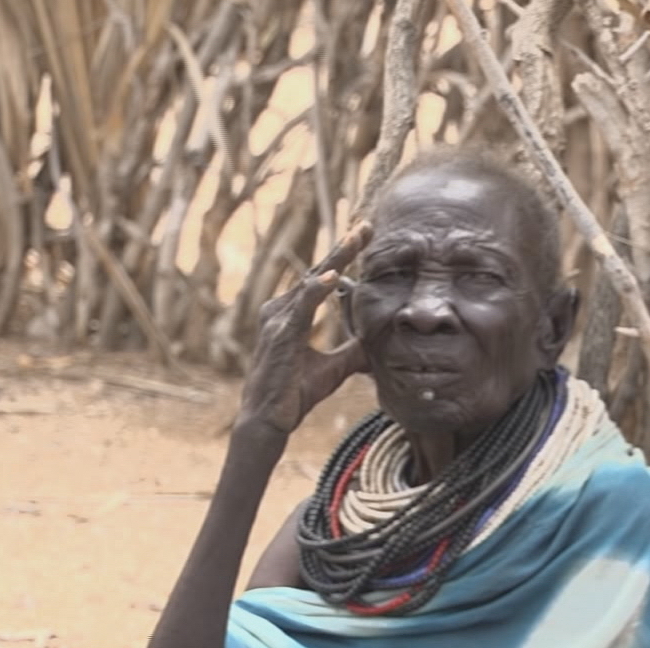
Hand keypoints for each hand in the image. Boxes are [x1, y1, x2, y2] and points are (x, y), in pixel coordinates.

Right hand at [237, 222, 373, 436]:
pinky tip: (334, 276)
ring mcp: (278, 320)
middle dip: (343, 248)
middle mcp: (281, 310)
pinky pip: (301, 307)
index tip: (365, 235)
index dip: (343, 257)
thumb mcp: (335, 368)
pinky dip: (317, 290)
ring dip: (335, 259)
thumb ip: (353, 351)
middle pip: (318, 272)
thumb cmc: (296, 392)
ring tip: (356, 238)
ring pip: (311, 282)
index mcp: (292, 313)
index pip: (323, 278)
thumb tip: (378, 344)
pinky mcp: (280, 336)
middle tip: (366, 226)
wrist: (272, 419)